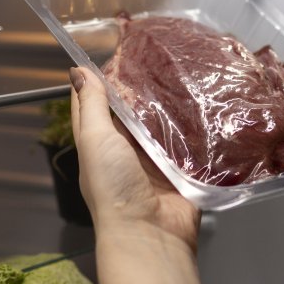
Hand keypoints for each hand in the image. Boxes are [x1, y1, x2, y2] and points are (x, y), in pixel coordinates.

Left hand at [69, 67, 200, 249]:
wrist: (151, 233)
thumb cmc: (114, 187)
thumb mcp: (95, 141)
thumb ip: (91, 106)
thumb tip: (77, 70)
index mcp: (98, 142)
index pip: (94, 103)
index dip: (98, 78)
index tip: (112, 50)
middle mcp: (125, 148)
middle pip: (132, 110)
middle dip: (142, 86)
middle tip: (159, 54)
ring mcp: (156, 159)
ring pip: (163, 122)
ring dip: (171, 103)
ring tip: (185, 70)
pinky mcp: (182, 168)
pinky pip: (189, 140)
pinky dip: (194, 125)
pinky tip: (205, 102)